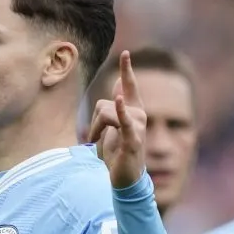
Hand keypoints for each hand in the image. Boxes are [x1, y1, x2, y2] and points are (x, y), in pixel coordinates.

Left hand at [86, 50, 147, 188]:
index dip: (127, 70)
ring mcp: (137, 127)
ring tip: (98, 143)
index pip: (130, 86)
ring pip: (105, 112)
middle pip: (104, 104)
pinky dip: (121, 111)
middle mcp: (139, 116)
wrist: (125, 180)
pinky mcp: (132, 140)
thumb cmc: (118, 154)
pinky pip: (123, 122)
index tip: (125, 54)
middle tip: (95, 138)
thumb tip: (119, 85)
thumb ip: (117, 105)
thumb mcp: (115, 126)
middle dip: (94, 121)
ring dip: (95, 130)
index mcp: (134, 111)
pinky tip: (120, 100)